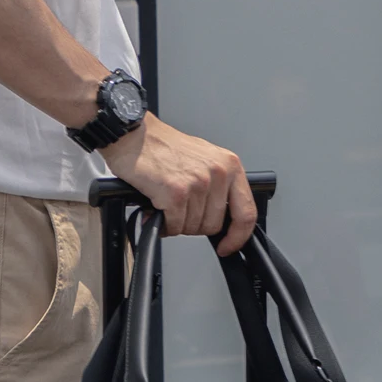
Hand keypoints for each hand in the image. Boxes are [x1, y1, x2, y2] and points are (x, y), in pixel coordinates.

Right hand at [102, 114, 257, 255]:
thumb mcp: (205, 161)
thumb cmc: (165, 148)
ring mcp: (198, 183)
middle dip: (194, 225)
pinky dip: (164, 224)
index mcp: (229, 166)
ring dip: (177, 223)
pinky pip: (175, 226)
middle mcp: (217, 173)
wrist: (135, 136)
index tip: (228, 246)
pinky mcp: (177, 193)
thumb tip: (222, 218)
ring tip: (167, 202)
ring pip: (193, 228)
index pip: (246, 212)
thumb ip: (219, 188)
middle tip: (180, 210)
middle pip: (214, 225)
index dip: (238, 237)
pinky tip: (158, 207)